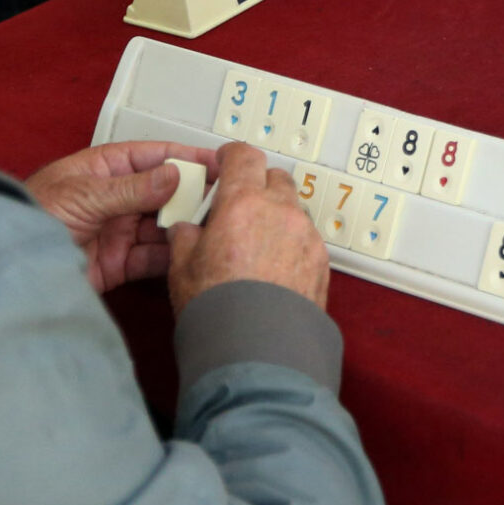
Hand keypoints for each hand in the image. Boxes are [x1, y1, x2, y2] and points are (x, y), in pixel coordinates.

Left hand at [27, 141, 216, 292]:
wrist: (5, 269)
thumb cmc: (28, 218)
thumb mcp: (84, 195)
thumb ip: (132, 188)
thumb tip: (175, 174)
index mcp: (106, 168)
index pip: (155, 156)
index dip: (188, 157)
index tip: (220, 162)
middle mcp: (117, 198)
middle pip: (166, 192)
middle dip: (194, 195)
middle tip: (226, 199)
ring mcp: (119, 230)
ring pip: (164, 225)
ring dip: (186, 226)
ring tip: (214, 228)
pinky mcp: (118, 263)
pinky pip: (153, 257)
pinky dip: (172, 257)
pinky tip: (190, 254)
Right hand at [168, 141, 331, 312]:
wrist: (257, 349)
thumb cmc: (217, 309)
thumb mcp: (181, 268)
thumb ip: (185, 237)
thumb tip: (187, 229)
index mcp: (243, 203)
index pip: (244, 156)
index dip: (232, 156)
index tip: (226, 162)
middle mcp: (280, 211)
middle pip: (275, 177)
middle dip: (257, 185)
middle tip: (238, 207)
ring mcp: (306, 235)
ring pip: (293, 208)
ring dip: (276, 215)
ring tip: (255, 244)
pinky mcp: (322, 260)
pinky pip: (306, 237)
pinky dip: (292, 241)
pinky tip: (274, 267)